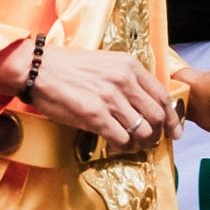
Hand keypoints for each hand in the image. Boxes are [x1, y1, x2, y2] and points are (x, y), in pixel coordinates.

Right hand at [24, 43, 174, 149]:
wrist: (36, 68)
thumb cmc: (66, 67)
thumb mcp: (104, 62)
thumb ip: (126, 78)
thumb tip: (142, 102)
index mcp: (129, 66)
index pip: (162, 95)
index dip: (171, 117)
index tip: (174, 130)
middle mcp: (124, 80)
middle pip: (157, 115)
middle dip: (158, 134)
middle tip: (150, 143)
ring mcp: (110, 98)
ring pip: (143, 130)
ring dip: (139, 143)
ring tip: (129, 146)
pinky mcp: (95, 115)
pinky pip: (121, 139)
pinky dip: (121, 147)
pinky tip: (114, 146)